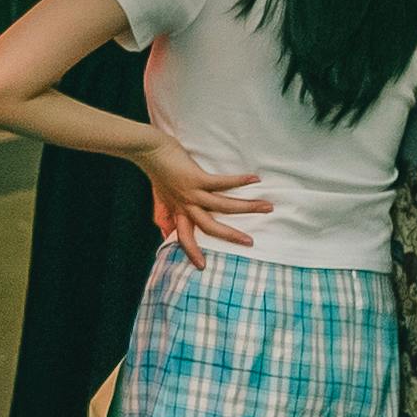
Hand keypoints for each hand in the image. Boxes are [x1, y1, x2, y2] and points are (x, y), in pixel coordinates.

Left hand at [136, 142, 272, 260]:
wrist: (148, 150)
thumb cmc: (157, 171)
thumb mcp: (162, 196)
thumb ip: (167, 212)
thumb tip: (167, 228)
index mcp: (179, 211)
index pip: (185, 237)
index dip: (192, 252)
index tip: (202, 267)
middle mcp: (186, 205)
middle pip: (210, 226)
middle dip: (231, 235)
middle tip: (250, 243)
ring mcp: (192, 192)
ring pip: (223, 206)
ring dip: (247, 207)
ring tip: (267, 207)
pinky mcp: (196, 178)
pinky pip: (221, 183)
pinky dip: (239, 181)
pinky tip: (254, 180)